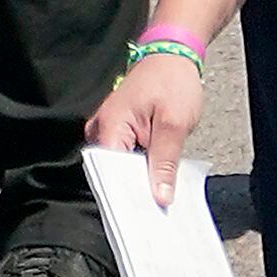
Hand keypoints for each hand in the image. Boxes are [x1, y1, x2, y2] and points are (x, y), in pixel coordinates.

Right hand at [87, 44, 207, 205]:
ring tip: (159, 207)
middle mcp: (102, 129)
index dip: (124, 198)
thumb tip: (159, 197)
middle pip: (112, 173)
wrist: (172, 54)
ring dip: (138, 184)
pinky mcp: (120, 131)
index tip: (142, 222)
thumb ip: (164, 163)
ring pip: (120, 168)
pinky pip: (127, 158)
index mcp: (109, 126)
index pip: (109, 173)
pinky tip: (158, 186)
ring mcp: (109, 129)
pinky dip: (142, 171)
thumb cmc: (172, 82)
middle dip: (133, 195)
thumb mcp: (174, 125)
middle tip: (156, 220)